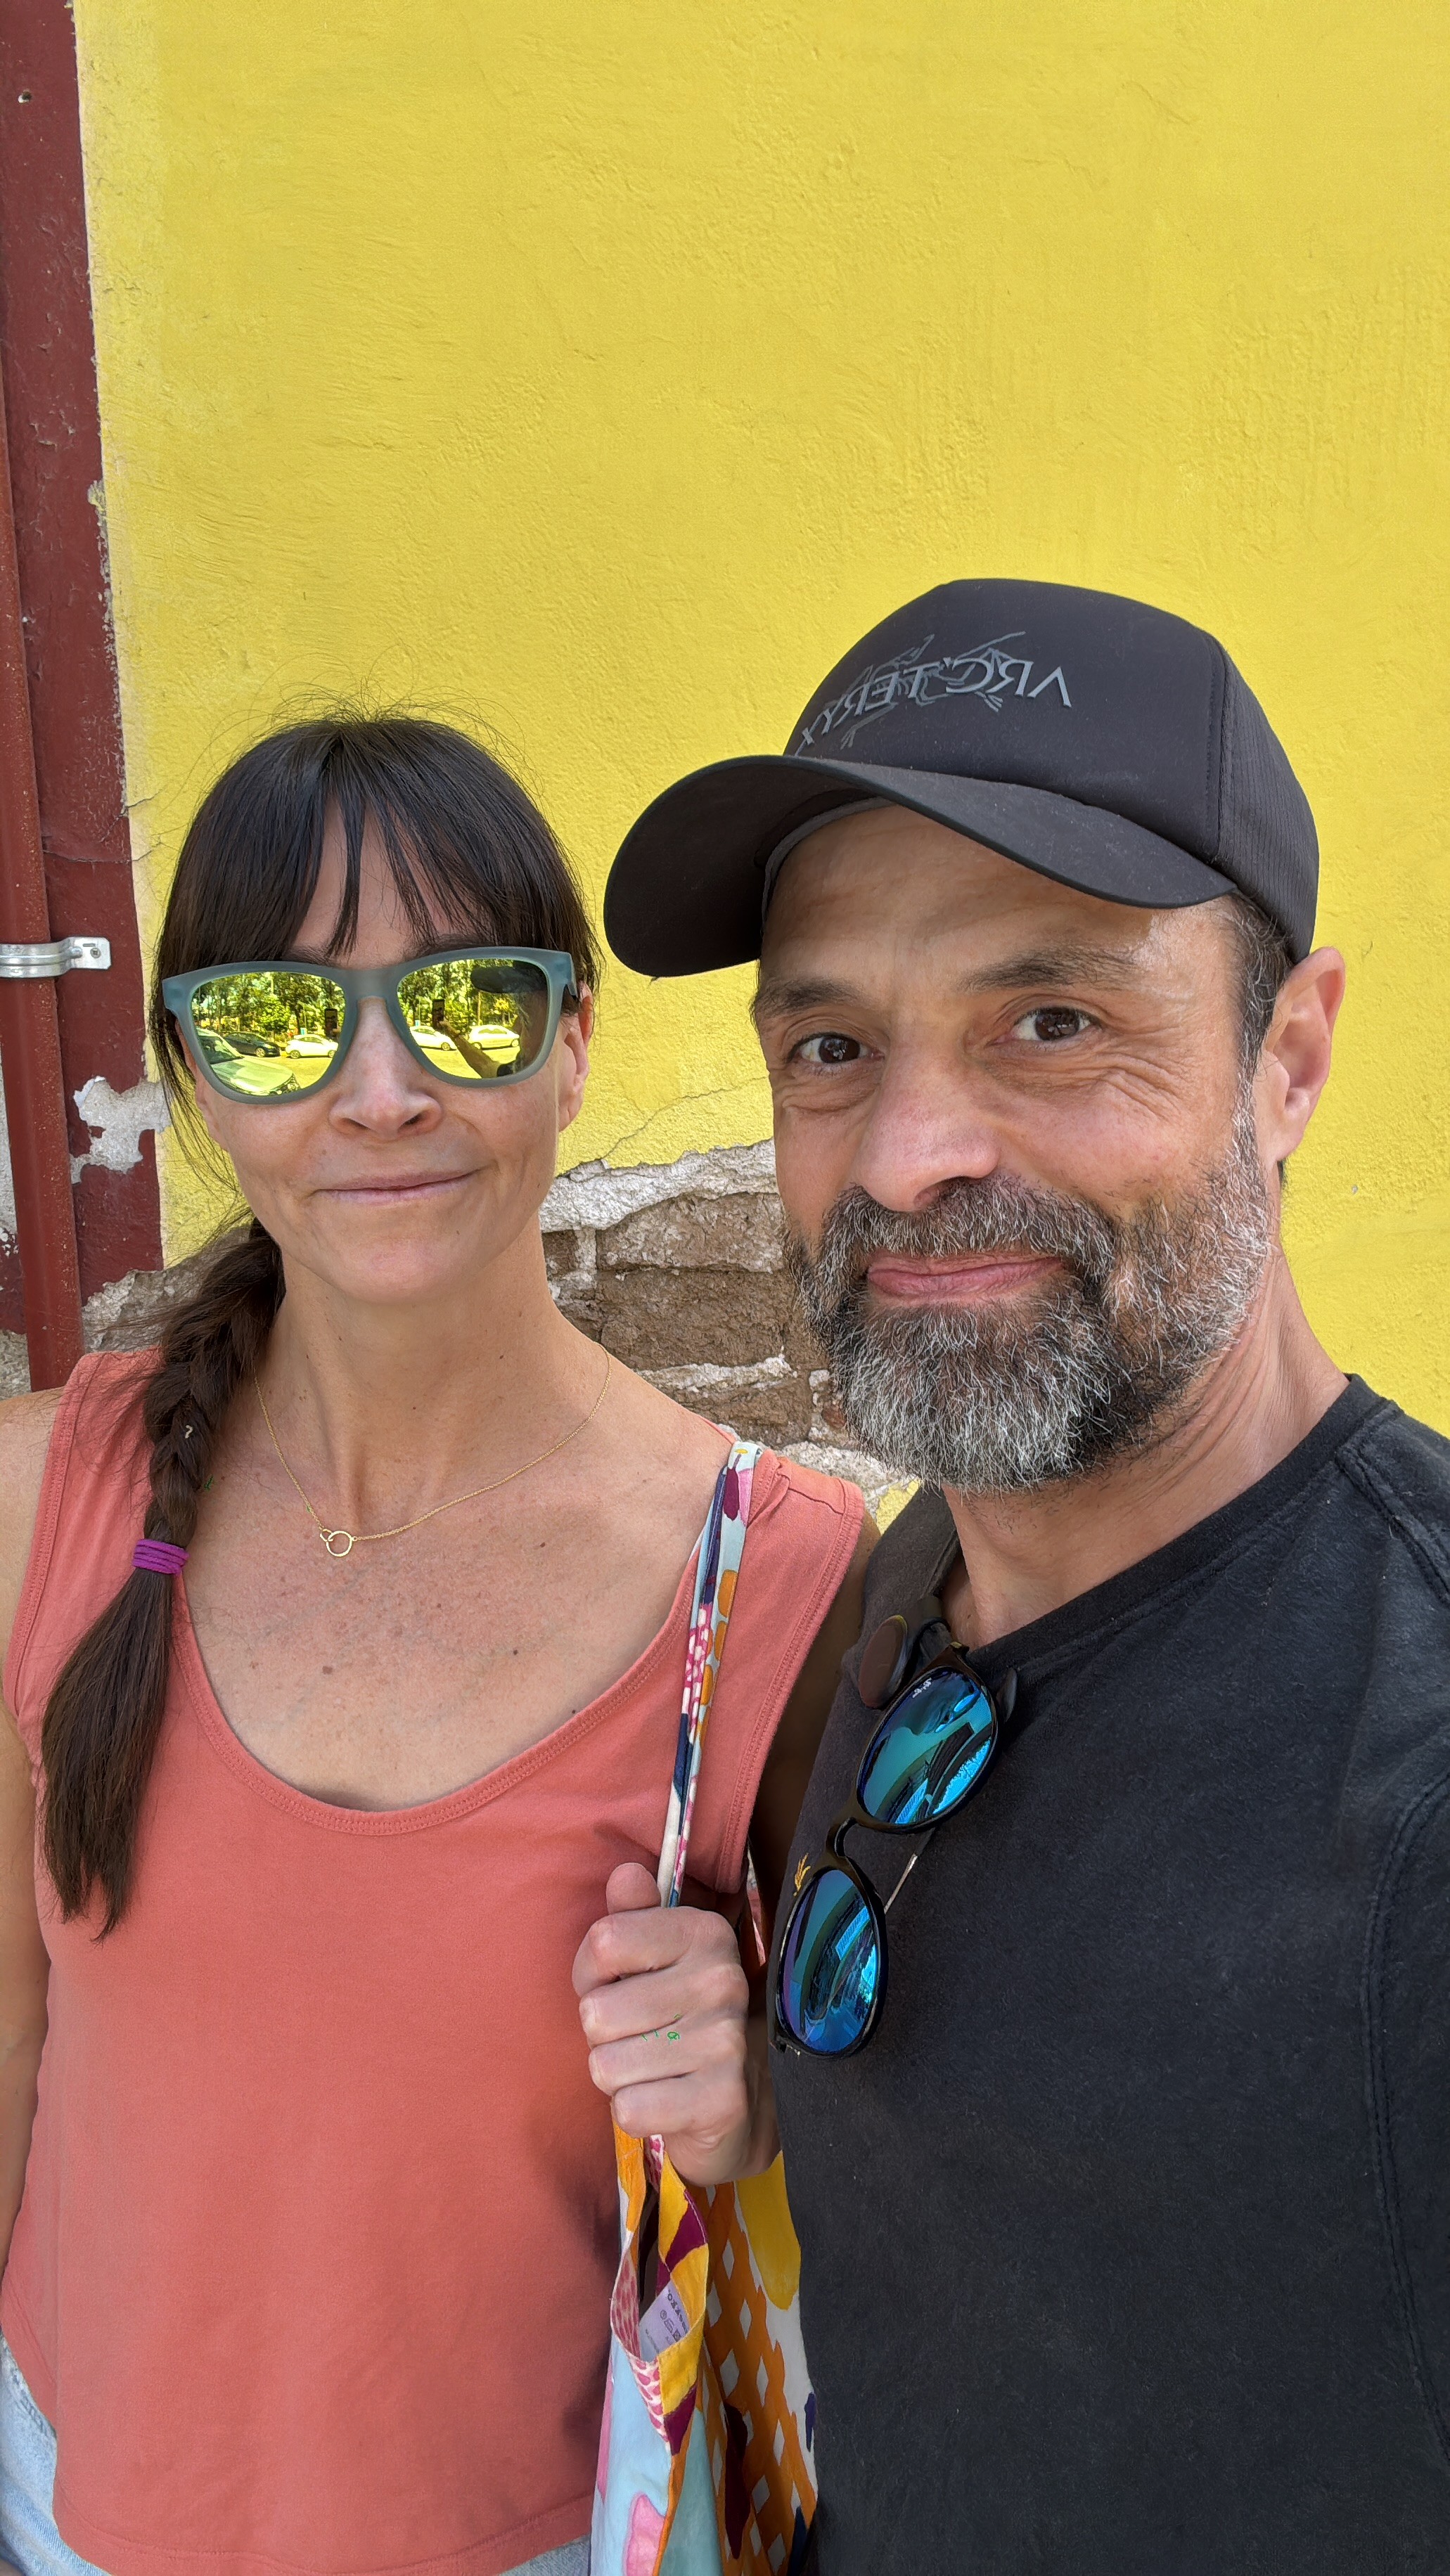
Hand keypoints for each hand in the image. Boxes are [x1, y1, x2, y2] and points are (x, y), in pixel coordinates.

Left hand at [573, 1862, 777, 2183]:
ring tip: (651, 2067)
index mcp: (705, 1933)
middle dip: (602, 2035)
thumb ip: (631, 1915)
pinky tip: (664, 2100)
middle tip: (637, 2036)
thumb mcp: (652, 1958)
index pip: (604, 1942)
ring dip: (617, 2075)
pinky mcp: (722, 2101)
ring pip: (606, 2065)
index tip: (617, 1985)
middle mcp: (722, 1981)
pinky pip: (629, 2108)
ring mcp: (727, 2042)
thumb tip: (626, 1874)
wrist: (732, 2100)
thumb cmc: (675, 2018)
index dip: (591, 1974)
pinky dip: (635, 2111)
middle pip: (596, 2013)